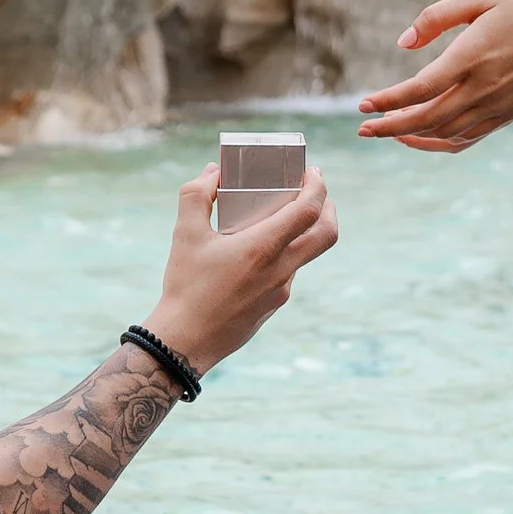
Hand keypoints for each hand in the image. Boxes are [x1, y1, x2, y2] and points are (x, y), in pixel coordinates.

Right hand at [141, 158, 338, 378]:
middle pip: (326, 234)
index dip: (318, 186)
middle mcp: (280, 270)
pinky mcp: (273, 306)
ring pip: (306, 255)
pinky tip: (256, 254)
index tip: (312, 172)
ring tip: (276, 219)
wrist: (186, 341)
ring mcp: (280, 291)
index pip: (309, 210)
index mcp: (263, 247)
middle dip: (328, 208)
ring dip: (302, 233)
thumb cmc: (185, 286)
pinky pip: (288, 274)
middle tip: (313, 193)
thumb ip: (197, 195)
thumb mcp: (184, 234)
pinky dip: (282, 256)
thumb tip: (213, 173)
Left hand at [356, 0, 512, 151]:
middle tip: (363, 127)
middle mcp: (482, 89)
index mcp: (471, 58)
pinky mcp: (507, 115)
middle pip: (426, 120)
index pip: (419, 90)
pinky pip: (467, 139)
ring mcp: (496, 107)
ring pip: (445, 134)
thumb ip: (437, 17)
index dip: (387, 101)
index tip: (363, 104)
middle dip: (390, 127)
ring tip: (388, 130)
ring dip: (412, 136)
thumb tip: (403, 43)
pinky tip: (423, 137)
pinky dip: (440, 143)